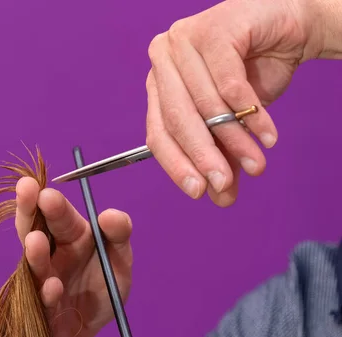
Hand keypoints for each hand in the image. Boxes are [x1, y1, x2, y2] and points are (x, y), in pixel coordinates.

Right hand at [14, 177, 132, 336]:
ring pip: (33, 260)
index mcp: (71, 234)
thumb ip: (119, 235)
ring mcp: (42, 277)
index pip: (59, 212)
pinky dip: (48, 292)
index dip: (51, 200)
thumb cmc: (102, 290)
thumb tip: (110, 215)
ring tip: (35, 241)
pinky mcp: (40, 305)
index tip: (46, 192)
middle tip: (25, 191)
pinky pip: (42, 296)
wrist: (87, 333)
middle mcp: (51, 251)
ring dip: (34, 252)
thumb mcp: (119, 261)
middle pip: (35, 226)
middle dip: (29, 209)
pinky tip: (54, 287)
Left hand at [145, 0, 340, 206]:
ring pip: (206, 103)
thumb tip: (221, 197)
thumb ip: (223, 157)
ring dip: (233, 140)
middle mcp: (163, 59)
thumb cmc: (252, 75)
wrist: (289, 31)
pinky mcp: (215, 28)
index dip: (177, 165)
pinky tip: (268, 135)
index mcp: (158, 83)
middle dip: (203, 157)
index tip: (198, 192)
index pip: (157, 132)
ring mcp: (185, 40)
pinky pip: (230, 84)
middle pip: (177, 119)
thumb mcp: (232, 124)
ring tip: (257, 164)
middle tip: (224, 183)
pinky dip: (251, 114)